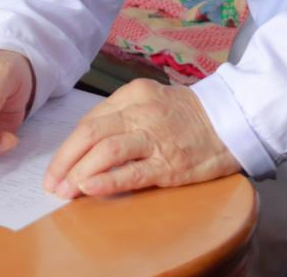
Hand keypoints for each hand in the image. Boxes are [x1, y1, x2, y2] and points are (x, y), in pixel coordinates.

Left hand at [43, 79, 240, 198]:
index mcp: (134, 94)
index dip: (68, 147)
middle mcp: (141, 111)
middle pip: (89, 134)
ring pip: (105, 151)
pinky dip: (106, 181)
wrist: (233, 120)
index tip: (56, 167)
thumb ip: (123, 117)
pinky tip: (89, 189)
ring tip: (66, 191)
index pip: (90, 120)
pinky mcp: (169, 163)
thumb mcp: (153, 101)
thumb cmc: (190, 115)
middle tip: (52, 183)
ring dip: (78, 173)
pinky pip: (131, 172)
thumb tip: (88, 146)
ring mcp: (155, 137)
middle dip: (64, 161)